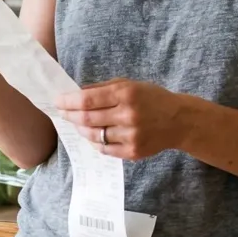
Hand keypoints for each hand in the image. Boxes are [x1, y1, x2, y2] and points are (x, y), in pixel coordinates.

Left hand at [55, 79, 187, 160]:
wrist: (179, 121)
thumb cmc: (152, 98)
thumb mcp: (130, 84)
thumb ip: (103, 88)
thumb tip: (76, 93)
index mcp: (126, 94)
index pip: (87, 99)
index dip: (68, 101)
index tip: (58, 101)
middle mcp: (128, 115)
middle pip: (87, 118)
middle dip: (70, 115)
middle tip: (62, 113)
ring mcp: (131, 136)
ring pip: (94, 135)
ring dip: (81, 129)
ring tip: (78, 124)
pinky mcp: (133, 152)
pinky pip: (105, 149)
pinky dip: (96, 143)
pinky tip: (94, 136)